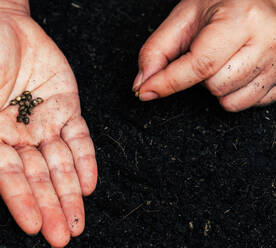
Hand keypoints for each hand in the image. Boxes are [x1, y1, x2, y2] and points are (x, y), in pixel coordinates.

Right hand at [0, 4, 96, 246]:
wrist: (0, 22)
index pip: (7, 175)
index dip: (20, 199)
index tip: (33, 224)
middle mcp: (19, 136)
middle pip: (38, 177)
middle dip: (51, 206)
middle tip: (63, 236)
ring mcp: (44, 124)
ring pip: (61, 164)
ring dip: (71, 191)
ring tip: (78, 219)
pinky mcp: (66, 109)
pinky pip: (79, 138)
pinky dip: (86, 159)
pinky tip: (90, 183)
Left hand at [133, 0, 275, 111]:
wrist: (263, 0)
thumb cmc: (225, 4)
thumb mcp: (186, 17)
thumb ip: (158, 49)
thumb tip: (142, 83)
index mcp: (240, 20)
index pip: (200, 64)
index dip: (167, 82)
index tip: (145, 91)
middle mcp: (268, 40)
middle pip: (214, 86)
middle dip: (199, 76)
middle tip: (207, 52)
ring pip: (230, 100)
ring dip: (217, 86)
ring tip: (224, 59)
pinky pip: (248, 104)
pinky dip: (235, 92)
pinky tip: (238, 69)